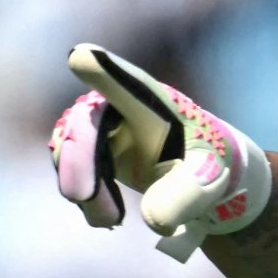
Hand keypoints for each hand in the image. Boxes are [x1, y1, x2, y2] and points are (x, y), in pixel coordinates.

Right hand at [49, 44, 271, 261]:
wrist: (200, 174)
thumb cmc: (209, 164)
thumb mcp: (208, 179)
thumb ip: (187, 195)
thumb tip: (154, 220)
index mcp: (159, 103)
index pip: (132, 84)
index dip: (107, 71)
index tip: (82, 56)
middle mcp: (124, 105)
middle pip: (84, 121)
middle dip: (78, 159)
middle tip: (81, 198)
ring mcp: (103, 124)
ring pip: (69, 146)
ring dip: (79, 184)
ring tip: (111, 219)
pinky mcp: (91, 147)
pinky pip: (70, 167)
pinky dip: (84, 195)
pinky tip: (108, 217)